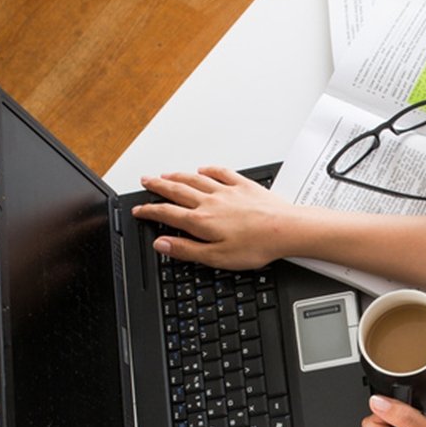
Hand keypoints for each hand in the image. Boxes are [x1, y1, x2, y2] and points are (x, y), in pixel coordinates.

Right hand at [131, 166, 294, 269]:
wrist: (287, 230)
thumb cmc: (257, 245)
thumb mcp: (217, 257)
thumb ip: (187, 250)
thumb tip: (162, 244)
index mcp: (201, 221)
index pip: (167, 213)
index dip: (149, 211)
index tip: (138, 210)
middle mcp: (211, 201)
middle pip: (177, 190)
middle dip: (158, 186)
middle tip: (145, 181)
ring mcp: (228, 191)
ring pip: (195, 179)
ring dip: (177, 175)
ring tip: (165, 174)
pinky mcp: (245, 186)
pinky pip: (221, 173)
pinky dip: (209, 170)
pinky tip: (204, 169)